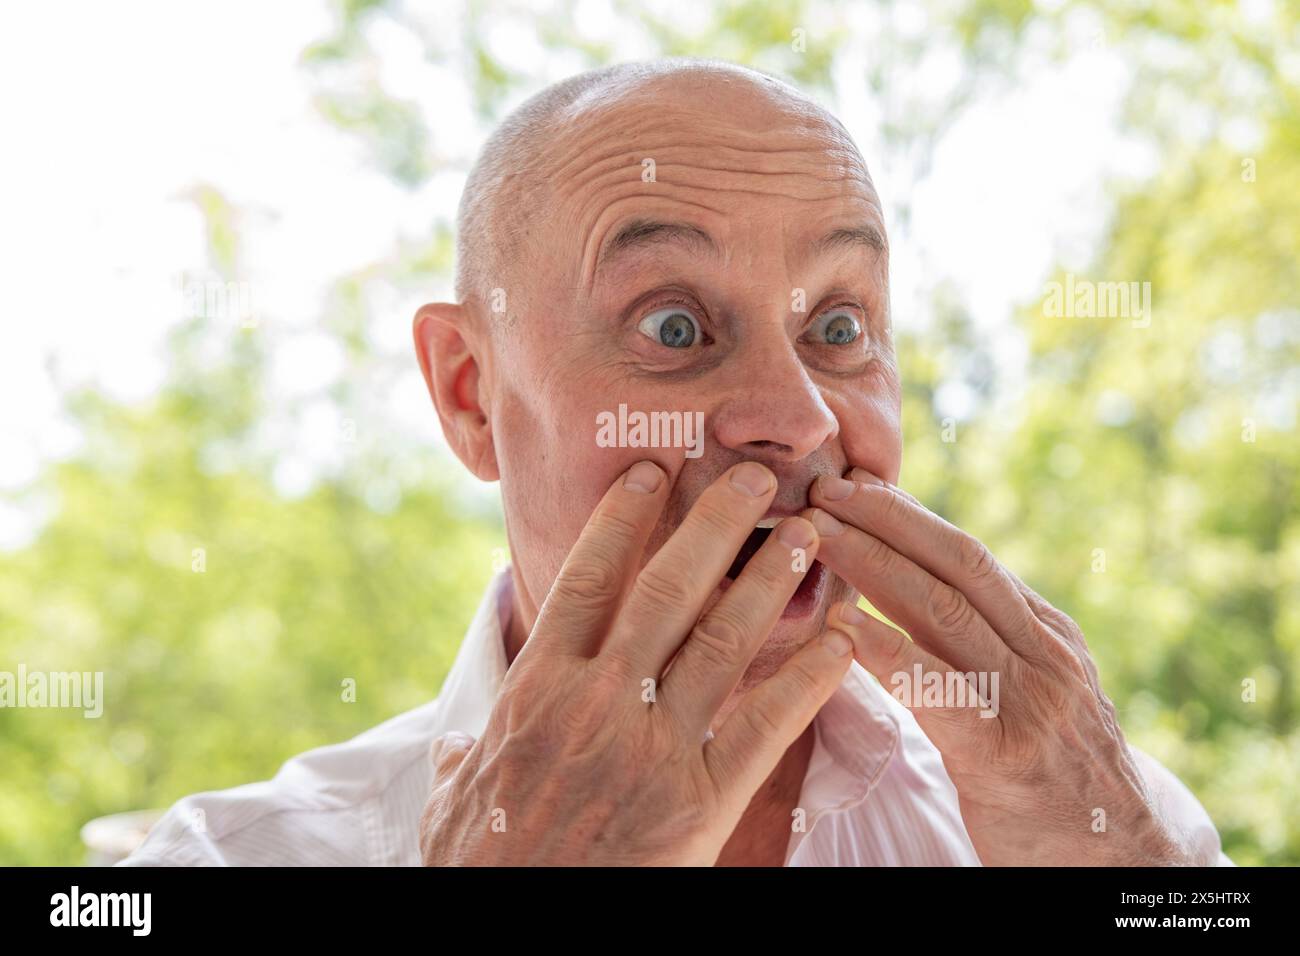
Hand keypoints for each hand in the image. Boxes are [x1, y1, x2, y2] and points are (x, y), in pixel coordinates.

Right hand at [418, 460, 854, 864]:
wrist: (510, 933)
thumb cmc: (481, 869)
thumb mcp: (451, 804)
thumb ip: (462, 760)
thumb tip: (456, 745)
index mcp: (537, 689)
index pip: (587, 580)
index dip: (622, 519)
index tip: (652, 472)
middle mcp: (597, 702)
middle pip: (666, 591)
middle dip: (716, 525)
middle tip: (756, 477)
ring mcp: (652, 748)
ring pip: (721, 641)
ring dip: (768, 581)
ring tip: (805, 534)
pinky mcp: (700, 800)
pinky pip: (764, 724)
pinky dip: (808, 678)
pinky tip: (840, 641)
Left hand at [808, 467, 1205, 865]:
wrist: (1119, 857)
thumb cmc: (1052, 771)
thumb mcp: (1032, 689)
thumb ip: (984, 643)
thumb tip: (909, 594)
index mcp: (1044, 631)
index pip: (968, 555)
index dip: (907, 515)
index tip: (854, 484)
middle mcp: (1043, 652)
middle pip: (957, 564)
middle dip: (887, 519)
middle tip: (826, 486)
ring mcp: (1031, 699)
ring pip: (945, 611)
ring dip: (874, 565)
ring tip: (820, 536)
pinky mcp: (1007, 754)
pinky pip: (940, 692)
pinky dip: (889, 653)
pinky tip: (843, 629)